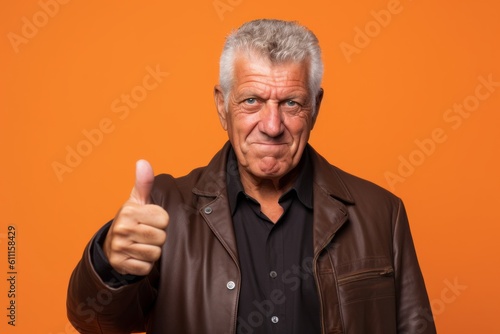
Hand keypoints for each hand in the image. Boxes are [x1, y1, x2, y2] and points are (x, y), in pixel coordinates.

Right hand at [103, 160, 168, 275]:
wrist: (111, 246)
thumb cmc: (131, 220)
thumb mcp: (137, 201)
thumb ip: (144, 183)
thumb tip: (143, 162)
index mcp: (129, 211)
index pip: (164, 219)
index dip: (160, 221)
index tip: (149, 221)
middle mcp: (122, 228)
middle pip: (161, 237)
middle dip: (157, 237)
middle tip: (145, 234)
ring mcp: (119, 247)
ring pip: (155, 253)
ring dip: (151, 252)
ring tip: (141, 244)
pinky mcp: (120, 265)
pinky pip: (146, 268)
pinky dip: (144, 264)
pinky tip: (136, 256)